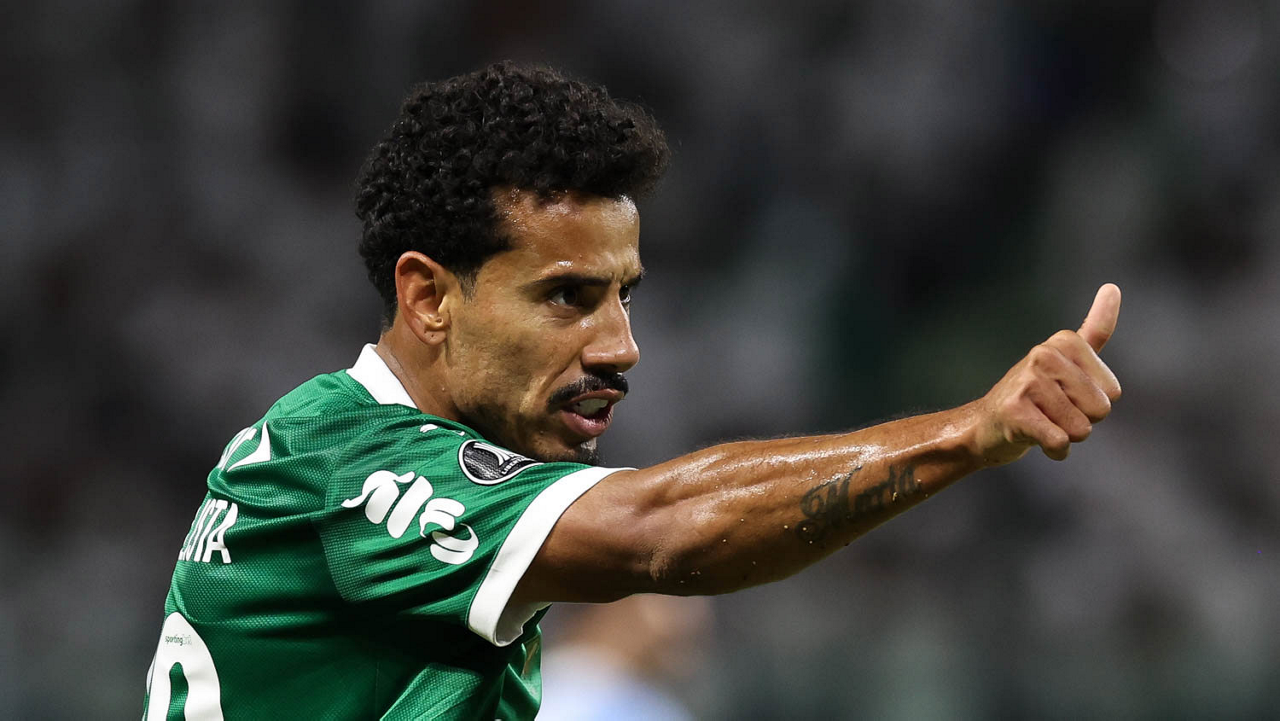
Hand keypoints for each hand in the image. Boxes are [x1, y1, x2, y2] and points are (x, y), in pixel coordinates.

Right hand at [973, 284, 1122, 463]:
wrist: (986, 425)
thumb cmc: (1033, 396)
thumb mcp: (1066, 360)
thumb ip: (1094, 328)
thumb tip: (1113, 287)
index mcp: (1063, 342)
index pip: (1112, 392)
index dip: (1094, 403)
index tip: (1066, 396)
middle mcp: (1043, 355)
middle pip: (1100, 410)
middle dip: (1081, 421)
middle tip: (1052, 413)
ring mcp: (1027, 382)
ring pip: (1080, 429)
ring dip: (1065, 436)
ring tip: (1041, 423)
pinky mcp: (1015, 411)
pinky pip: (1059, 442)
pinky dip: (1054, 451)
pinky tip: (1035, 439)